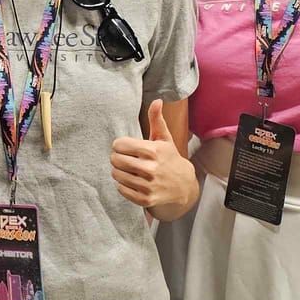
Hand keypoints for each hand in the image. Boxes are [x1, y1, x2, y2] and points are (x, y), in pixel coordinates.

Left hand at [110, 99, 196, 214]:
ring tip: (127, 169)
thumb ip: (157, 119)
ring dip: (118, 171)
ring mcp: (148, 185)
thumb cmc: (170, 158)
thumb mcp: (164, 138)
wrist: (184, 185)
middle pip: (115, 160)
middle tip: (123, 158)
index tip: (125, 147)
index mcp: (153, 151)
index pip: (119, 145)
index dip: (119, 145)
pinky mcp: (145, 199)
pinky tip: (131, 180)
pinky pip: (121, 189)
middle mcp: (150, 169)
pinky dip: (122, 185)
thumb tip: (157, 100)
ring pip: (116, 175)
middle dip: (116, 158)